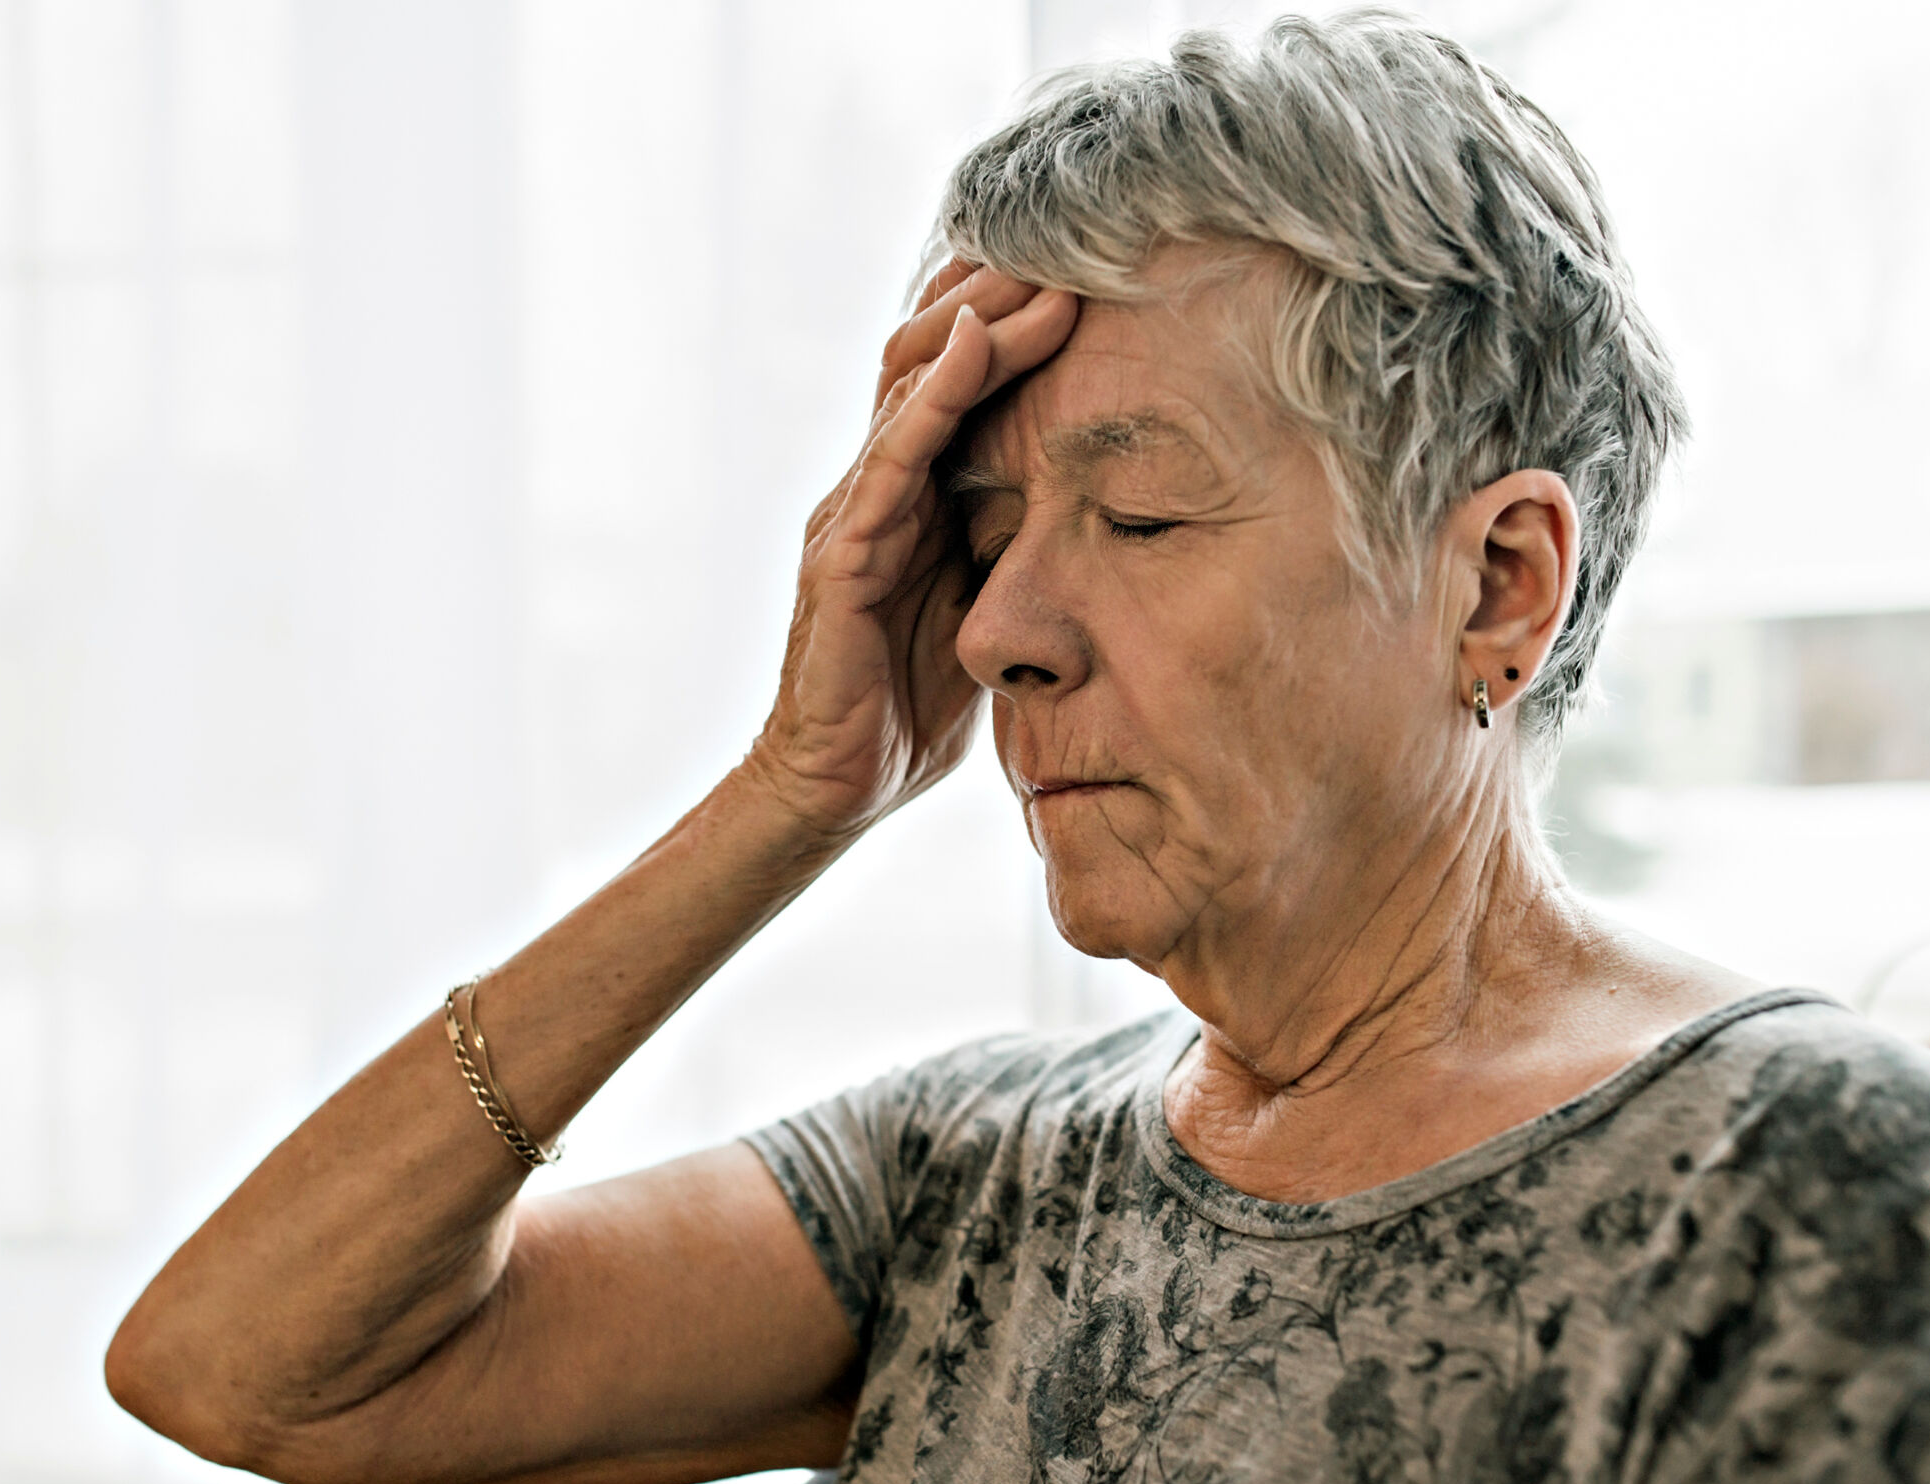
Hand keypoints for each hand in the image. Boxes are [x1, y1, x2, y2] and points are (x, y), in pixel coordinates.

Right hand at [742, 262, 1078, 839]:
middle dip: (997, 298)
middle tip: (1074, 245)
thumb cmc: (907, 708)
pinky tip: (967, 352)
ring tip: (1037, 275)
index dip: (1009, 322)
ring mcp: (850, 519)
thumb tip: (1097, 505)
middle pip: (927, 359)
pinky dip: (927, 401)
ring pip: (906, 390)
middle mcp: (872, 489)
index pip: (955, 381)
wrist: (832, 791)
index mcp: (911, 498)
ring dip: (974, 326)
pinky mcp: (839, 563)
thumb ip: (1013, 549)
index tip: (1085, 274)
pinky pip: (886, 464)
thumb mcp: (983, 610)